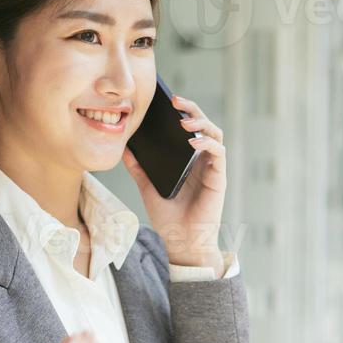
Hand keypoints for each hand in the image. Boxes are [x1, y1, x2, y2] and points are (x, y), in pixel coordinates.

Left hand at [120, 95, 225, 267]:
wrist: (181, 243)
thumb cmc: (169, 219)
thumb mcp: (147, 189)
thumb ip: (139, 169)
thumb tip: (124, 149)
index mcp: (188, 161)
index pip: (189, 128)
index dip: (182, 111)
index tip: (166, 101)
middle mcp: (202, 161)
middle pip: (204, 125)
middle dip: (192, 109)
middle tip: (176, 100)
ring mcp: (212, 168)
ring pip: (215, 134)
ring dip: (201, 123)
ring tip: (183, 120)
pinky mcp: (218, 178)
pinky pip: (218, 153)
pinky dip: (207, 143)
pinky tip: (193, 141)